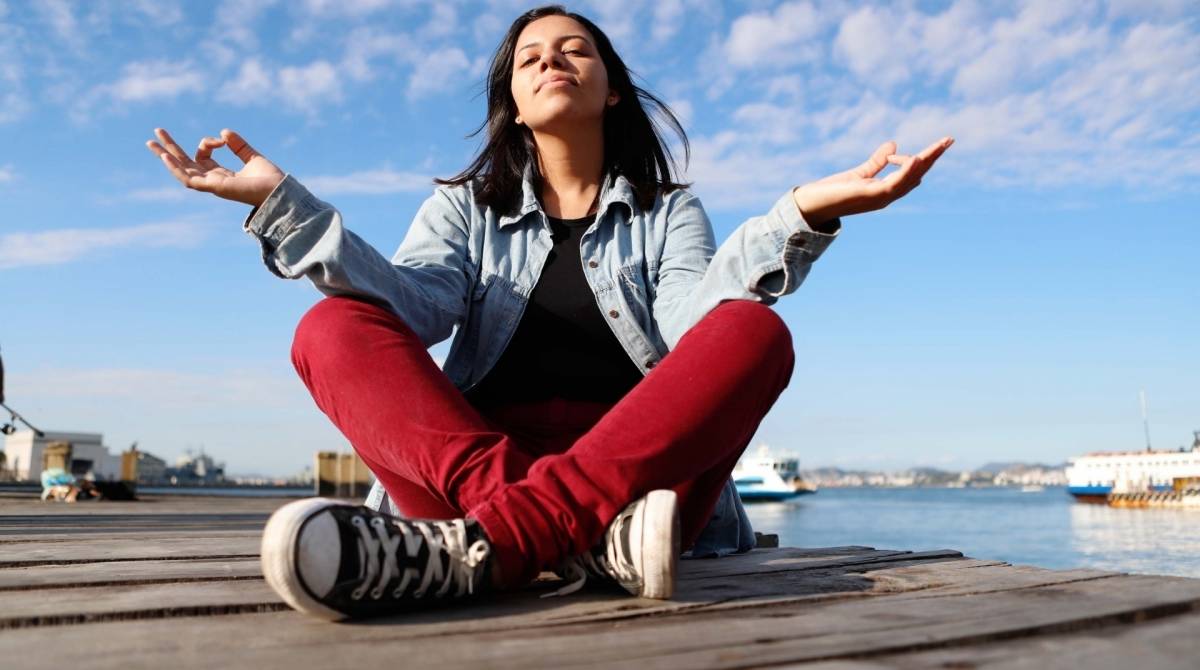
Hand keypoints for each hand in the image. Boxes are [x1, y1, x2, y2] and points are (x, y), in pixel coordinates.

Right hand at [145, 128, 285, 206]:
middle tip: (156, 132)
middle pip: (185, 164)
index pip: (202, 157)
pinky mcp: (213, 187)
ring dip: (166, 156)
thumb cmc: (270, 179)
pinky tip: (165, 156)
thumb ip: (238, 145)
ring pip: (182, 171)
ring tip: (151, 142)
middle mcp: (213, 181)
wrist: (279, 191)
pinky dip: (176, 168)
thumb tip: (223, 132)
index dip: (207, 143)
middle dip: (170, 148)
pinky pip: (188, 179)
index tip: (222, 139)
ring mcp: (211, 186)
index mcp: (222, 175)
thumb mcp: (251, 157)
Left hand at [792, 137, 953, 226]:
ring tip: (940, 145)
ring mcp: (881, 198)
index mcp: (885, 190)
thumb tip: (894, 144)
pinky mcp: (872, 196)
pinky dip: (906, 171)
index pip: (911, 173)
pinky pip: (895, 183)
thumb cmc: (833, 192)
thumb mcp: (859, 173)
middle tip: (949, 139)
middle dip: (933, 157)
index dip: (919, 158)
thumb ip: (876, 161)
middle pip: (917, 175)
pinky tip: (915, 158)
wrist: (812, 205)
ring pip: (910, 178)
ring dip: (926, 161)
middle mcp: (887, 196)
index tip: (908, 147)